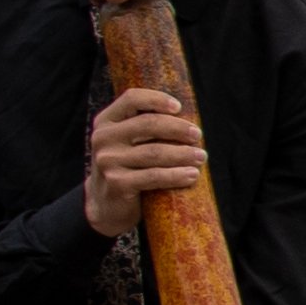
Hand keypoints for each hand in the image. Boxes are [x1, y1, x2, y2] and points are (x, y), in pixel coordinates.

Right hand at [80, 84, 208, 240]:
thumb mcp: (128, 143)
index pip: (131, 99)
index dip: (157, 99)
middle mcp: (103, 138)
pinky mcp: (117, 183)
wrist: (106, 205)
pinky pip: (153, 176)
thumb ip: (146, 128)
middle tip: (198, 135)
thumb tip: (189, 121)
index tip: (179, 107)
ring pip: (154, 152)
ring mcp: (108, 161)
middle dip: (178, 128)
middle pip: (148, 123)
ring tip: (201, 157)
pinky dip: (176, 175)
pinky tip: (191, 175)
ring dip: (183, 153)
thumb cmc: (128, 168)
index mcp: (106, 121)